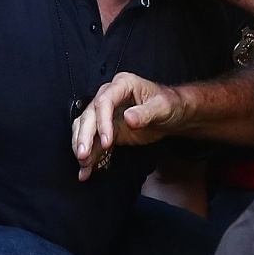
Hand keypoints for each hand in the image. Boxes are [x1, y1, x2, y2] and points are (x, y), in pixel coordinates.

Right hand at [71, 72, 186, 179]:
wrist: (172, 114)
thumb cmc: (168, 105)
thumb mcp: (162, 107)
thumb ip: (146, 113)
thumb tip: (129, 118)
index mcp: (122, 84)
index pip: (104, 101)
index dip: (102, 122)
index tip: (107, 141)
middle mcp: (109, 96)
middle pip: (89, 115)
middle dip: (84, 137)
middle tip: (84, 156)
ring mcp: (105, 113)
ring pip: (85, 128)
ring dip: (82, 147)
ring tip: (84, 166)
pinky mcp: (106, 129)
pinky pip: (93, 141)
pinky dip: (89, 156)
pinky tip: (86, 170)